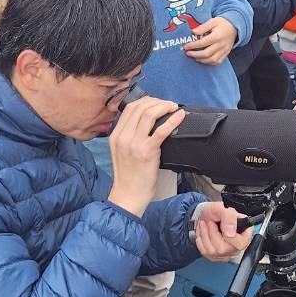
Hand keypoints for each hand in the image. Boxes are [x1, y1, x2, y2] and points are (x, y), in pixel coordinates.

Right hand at [108, 97, 185, 217]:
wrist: (128, 195)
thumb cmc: (129, 176)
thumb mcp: (122, 152)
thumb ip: (129, 136)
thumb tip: (148, 122)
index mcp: (115, 135)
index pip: (129, 108)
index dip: (146, 101)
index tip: (157, 103)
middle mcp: (122, 137)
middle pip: (140, 108)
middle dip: (157, 102)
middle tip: (169, 105)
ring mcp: (133, 144)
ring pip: (149, 114)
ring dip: (164, 107)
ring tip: (174, 108)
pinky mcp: (146, 152)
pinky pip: (161, 131)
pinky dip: (172, 120)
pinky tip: (180, 116)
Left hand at [184, 16, 237, 64]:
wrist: (235, 27)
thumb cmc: (222, 23)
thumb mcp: (213, 21)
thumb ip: (203, 27)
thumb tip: (193, 31)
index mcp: (217, 36)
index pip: (202, 43)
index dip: (193, 46)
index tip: (186, 46)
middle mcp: (221, 44)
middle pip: (206, 53)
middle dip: (195, 55)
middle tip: (188, 53)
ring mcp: (224, 50)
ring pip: (212, 59)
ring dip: (202, 60)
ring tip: (195, 57)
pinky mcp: (226, 53)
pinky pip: (218, 62)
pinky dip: (209, 63)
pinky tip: (203, 60)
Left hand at [192, 201, 252, 259]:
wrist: (207, 214)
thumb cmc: (217, 212)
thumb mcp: (223, 208)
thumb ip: (230, 217)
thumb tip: (230, 233)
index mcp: (244, 235)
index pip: (240, 243)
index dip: (228, 234)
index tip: (220, 223)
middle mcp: (236, 247)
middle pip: (223, 248)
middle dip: (212, 232)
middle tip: (210, 222)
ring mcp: (225, 253)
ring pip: (212, 250)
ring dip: (204, 234)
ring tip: (205, 224)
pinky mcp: (214, 256)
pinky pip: (204, 251)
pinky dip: (200, 239)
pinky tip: (203, 231)